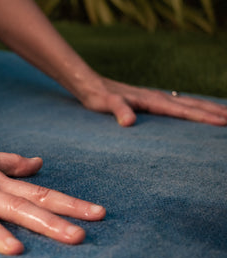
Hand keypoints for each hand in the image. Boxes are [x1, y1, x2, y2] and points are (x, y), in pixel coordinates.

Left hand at [79, 77, 226, 126]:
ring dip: (207, 109)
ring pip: (188, 103)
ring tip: (224, 115)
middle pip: (193, 105)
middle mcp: (159, 98)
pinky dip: (193, 108)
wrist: (91, 86)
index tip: (224, 122)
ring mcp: (156, 98)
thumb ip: (119, 111)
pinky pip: (178, 105)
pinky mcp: (150, 101)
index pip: (185, 110)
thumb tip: (128, 123)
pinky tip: (195, 112)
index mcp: (154, 101)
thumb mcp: (107, 105)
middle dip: (215, 112)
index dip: (205, 117)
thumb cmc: (99, 97)